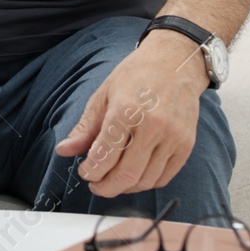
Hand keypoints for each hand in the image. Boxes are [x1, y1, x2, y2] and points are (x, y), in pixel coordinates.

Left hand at [52, 29, 209, 198]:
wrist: (174, 63)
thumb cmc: (135, 77)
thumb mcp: (103, 96)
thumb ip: (85, 128)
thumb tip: (63, 151)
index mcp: (125, 111)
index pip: (105, 156)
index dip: (91, 172)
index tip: (85, 172)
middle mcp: (152, 126)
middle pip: (126, 175)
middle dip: (105, 187)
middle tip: (96, 184)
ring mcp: (172, 137)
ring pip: (146, 180)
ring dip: (125, 187)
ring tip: (113, 180)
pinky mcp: (186, 145)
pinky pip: (164, 177)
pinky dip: (146, 182)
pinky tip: (134, 175)